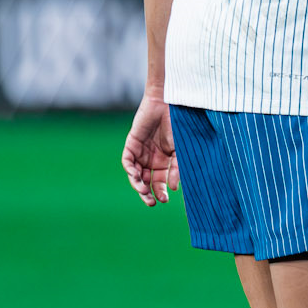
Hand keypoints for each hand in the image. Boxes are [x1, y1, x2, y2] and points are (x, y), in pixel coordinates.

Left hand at [122, 92, 178, 206]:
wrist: (167, 104)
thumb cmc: (177, 125)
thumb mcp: (179, 150)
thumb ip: (176, 168)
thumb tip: (173, 188)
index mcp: (163, 162)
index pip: (159, 182)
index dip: (160, 192)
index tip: (165, 199)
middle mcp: (150, 159)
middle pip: (146, 181)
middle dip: (148, 193)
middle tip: (151, 202)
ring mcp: (140, 152)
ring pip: (135, 174)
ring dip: (138, 185)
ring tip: (144, 192)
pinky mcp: (131, 144)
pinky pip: (128, 162)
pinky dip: (131, 171)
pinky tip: (136, 177)